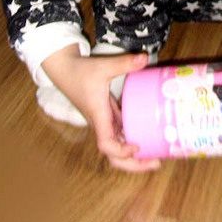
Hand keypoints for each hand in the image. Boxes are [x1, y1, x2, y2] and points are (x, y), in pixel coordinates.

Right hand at [42, 45, 160, 171]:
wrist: (65, 69)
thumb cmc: (80, 71)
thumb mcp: (103, 66)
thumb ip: (123, 63)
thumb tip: (145, 57)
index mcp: (98, 117)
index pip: (106, 145)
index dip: (121, 150)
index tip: (136, 146)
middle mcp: (102, 123)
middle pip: (114, 155)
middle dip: (133, 164)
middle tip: (156, 163)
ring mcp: (104, 120)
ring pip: (117, 146)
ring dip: (134, 154)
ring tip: (157, 153)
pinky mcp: (107, 114)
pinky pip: (120, 132)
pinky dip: (132, 136)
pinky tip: (148, 132)